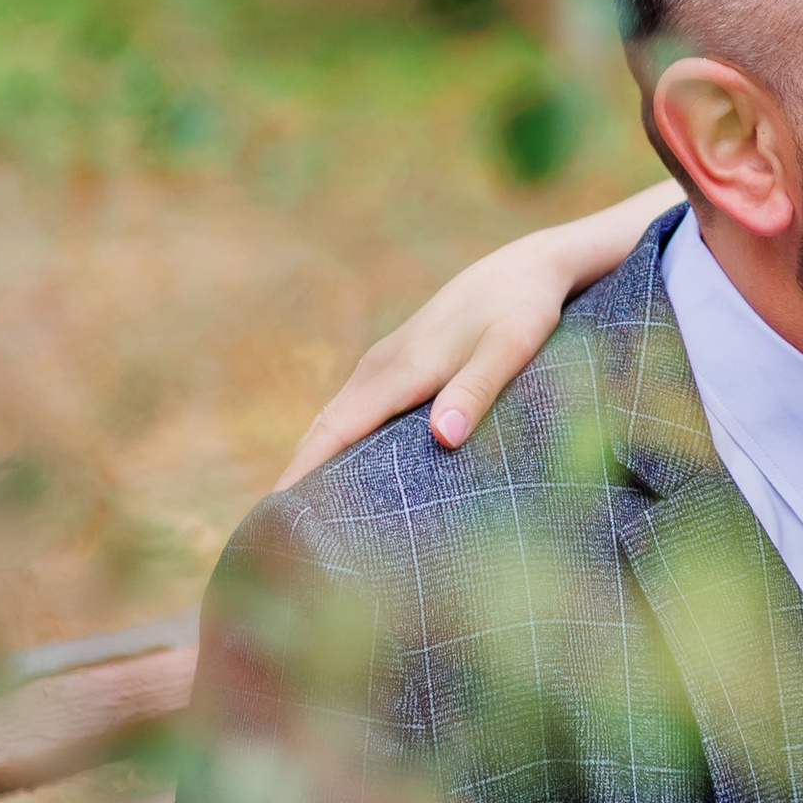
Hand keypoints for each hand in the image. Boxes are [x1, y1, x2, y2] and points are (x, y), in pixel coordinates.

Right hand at [273, 186, 681, 485]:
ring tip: (303, 518)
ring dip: (316, 463)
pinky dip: (340, 445)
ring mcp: (388, 365)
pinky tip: (349, 477)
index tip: (273, 516)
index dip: (302, 474)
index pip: (334, 431)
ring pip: (338, 421)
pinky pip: (357, 413)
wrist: (529, 266)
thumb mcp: (511, 346)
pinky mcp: (402, 367)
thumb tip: (443, 438)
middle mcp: (380, 367)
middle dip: (298, 479)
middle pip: (324, 430)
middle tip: (277, 537)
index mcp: (397, 369)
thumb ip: (477, 388)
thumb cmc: (524, 306)